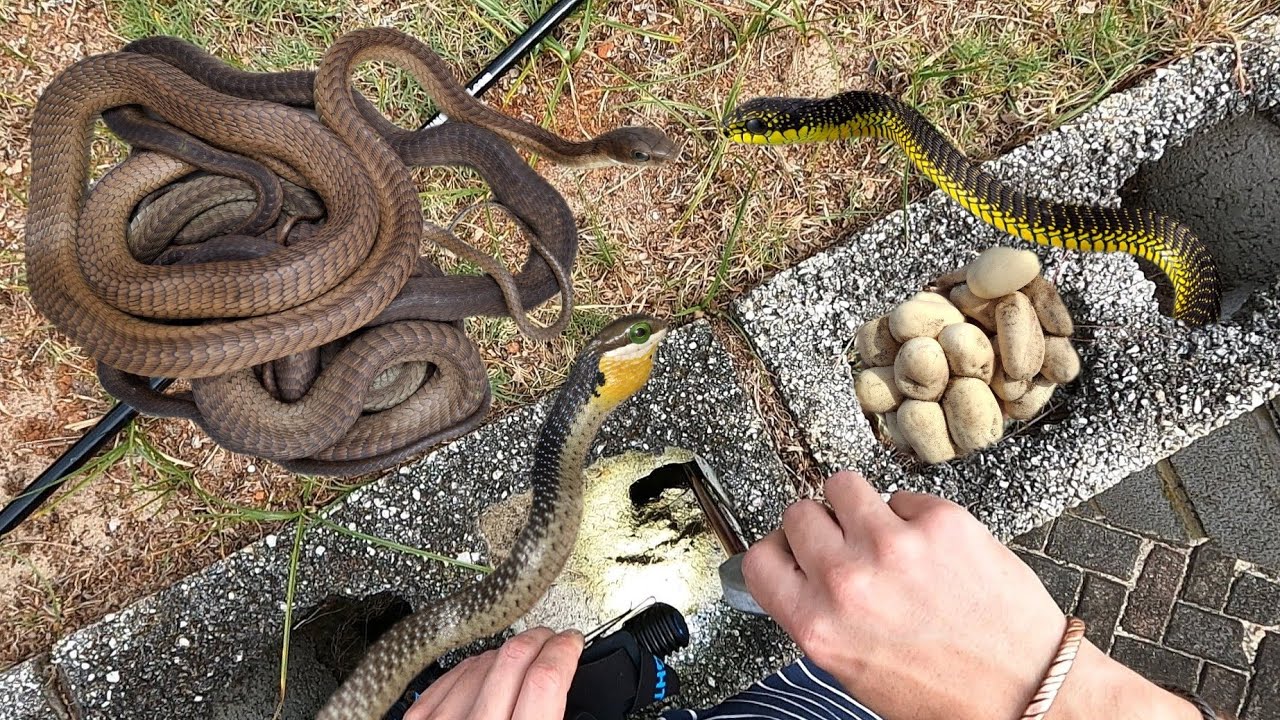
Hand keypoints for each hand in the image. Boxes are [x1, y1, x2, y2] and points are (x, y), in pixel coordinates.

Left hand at [404, 627, 582, 719]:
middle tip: (554, 639)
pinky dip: (474, 665)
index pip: (544, 679)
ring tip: (523, 658)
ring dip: (509, 652)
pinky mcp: (416, 719)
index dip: (565, 650)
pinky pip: (450, 674)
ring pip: (481, 660)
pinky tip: (487, 667)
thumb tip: (575, 694)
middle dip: (540, 638)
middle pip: (512, 657)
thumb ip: (554, 716)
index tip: (573, 642)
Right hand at [742, 471, 1198, 719]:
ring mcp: (895, 546)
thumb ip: (819, 618)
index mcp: (819, 627)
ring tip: (882, 531)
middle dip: (820, 528)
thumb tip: (799, 570)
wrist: (1028, 690)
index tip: (794, 553)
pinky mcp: (941, 522)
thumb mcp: (855, 671)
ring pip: (842, 485)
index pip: (760, 560)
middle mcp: (848, 583)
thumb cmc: (945, 693)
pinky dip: (913, 516)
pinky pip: (903, 496)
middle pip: (798, 515)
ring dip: (856, 505)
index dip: (778, 554)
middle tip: (847, 545)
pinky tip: (931, 548)